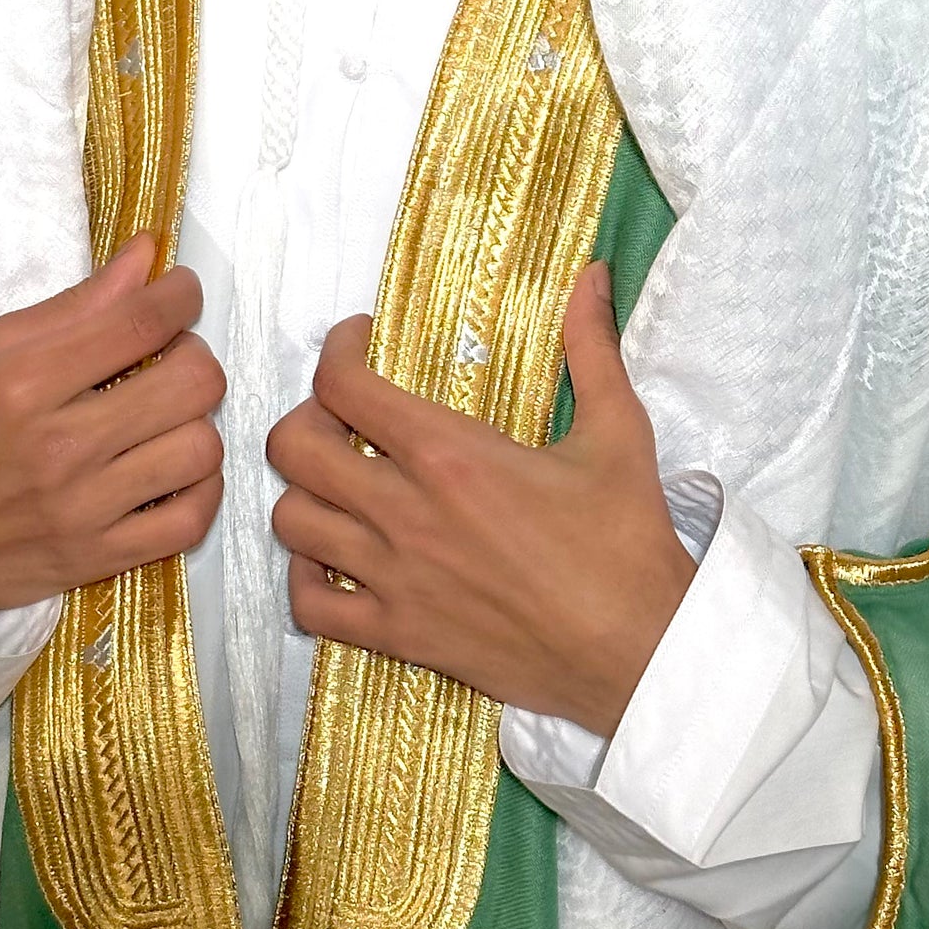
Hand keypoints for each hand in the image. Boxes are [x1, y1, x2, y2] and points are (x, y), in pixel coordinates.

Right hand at [0, 233, 224, 633]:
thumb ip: (76, 304)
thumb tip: (148, 255)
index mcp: (25, 381)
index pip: (142, 321)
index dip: (181, 294)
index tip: (181, 291)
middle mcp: (59, 446)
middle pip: (191, 383)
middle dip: (195, 354)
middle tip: (171, 356)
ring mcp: (80, 510)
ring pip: (200, 450)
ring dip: (197, 421)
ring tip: (167, 416)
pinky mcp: (92, 561)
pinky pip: (188, 524)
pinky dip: (199, 491)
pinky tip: (172, 470)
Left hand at [266, 262, 693, 736]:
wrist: (638, 652)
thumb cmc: (626, 544)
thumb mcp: (617, 431)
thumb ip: (592, 346)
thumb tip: (593, 276)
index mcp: (450, 454)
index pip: (344, 384)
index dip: (338, 349)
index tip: (358, 342)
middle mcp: (406, 512)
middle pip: (294, 447)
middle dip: (307, 416)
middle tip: (342, 415)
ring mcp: (395, 579)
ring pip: (290, 522)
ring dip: (305, 492)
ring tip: (341, 482)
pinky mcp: (399, 637)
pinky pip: (310, 606)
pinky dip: (307, 576)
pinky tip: (339, 557)